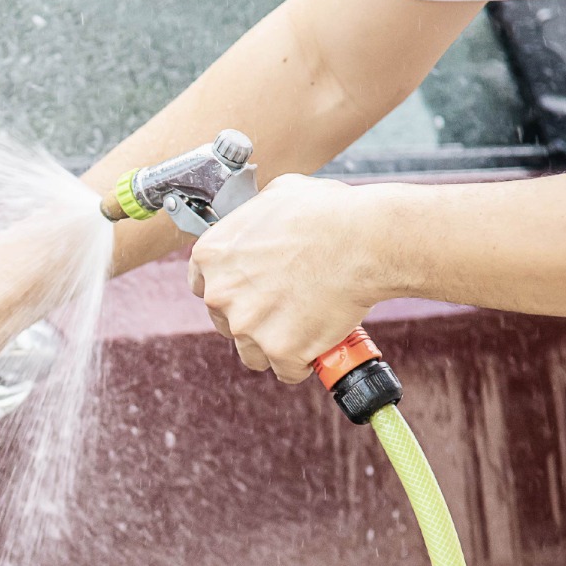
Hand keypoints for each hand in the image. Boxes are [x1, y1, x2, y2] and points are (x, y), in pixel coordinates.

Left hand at [187, 173, 387, 382]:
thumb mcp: (277, 195)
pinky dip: (304, 362)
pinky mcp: (280, 351)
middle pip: (226, 321)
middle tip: (287, 304)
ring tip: (304, 324)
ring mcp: (248, 326)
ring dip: (274, 344)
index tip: (249, 292)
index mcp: (212, 255)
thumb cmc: (328, 213)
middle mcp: (220, 293)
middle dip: (253, 318)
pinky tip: (319, 342)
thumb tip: (259, 222)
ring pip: (251, 352)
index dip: (230, 291)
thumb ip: (254, 218)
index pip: (201, 285)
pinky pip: (286, 369)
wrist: (363, 240)